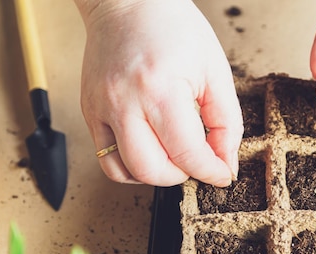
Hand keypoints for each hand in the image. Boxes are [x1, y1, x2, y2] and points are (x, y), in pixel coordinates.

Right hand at [74, 0, 241, 186]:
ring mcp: (101, 108)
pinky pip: (105, 158)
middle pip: (152, 170)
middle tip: (195, 159)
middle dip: (182, 175)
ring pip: (124, 171)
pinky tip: (149, 151)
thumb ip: (226, 122)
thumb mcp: (214, 70)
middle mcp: (124, 102)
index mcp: (160, 88)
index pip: (187, 152)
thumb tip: (225, 162)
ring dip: (154, 175)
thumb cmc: (171, 26)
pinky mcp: (89, 111)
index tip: (222, 174)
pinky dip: (130, 167)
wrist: (127, 1)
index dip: (211, 171)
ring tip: (171, 155)